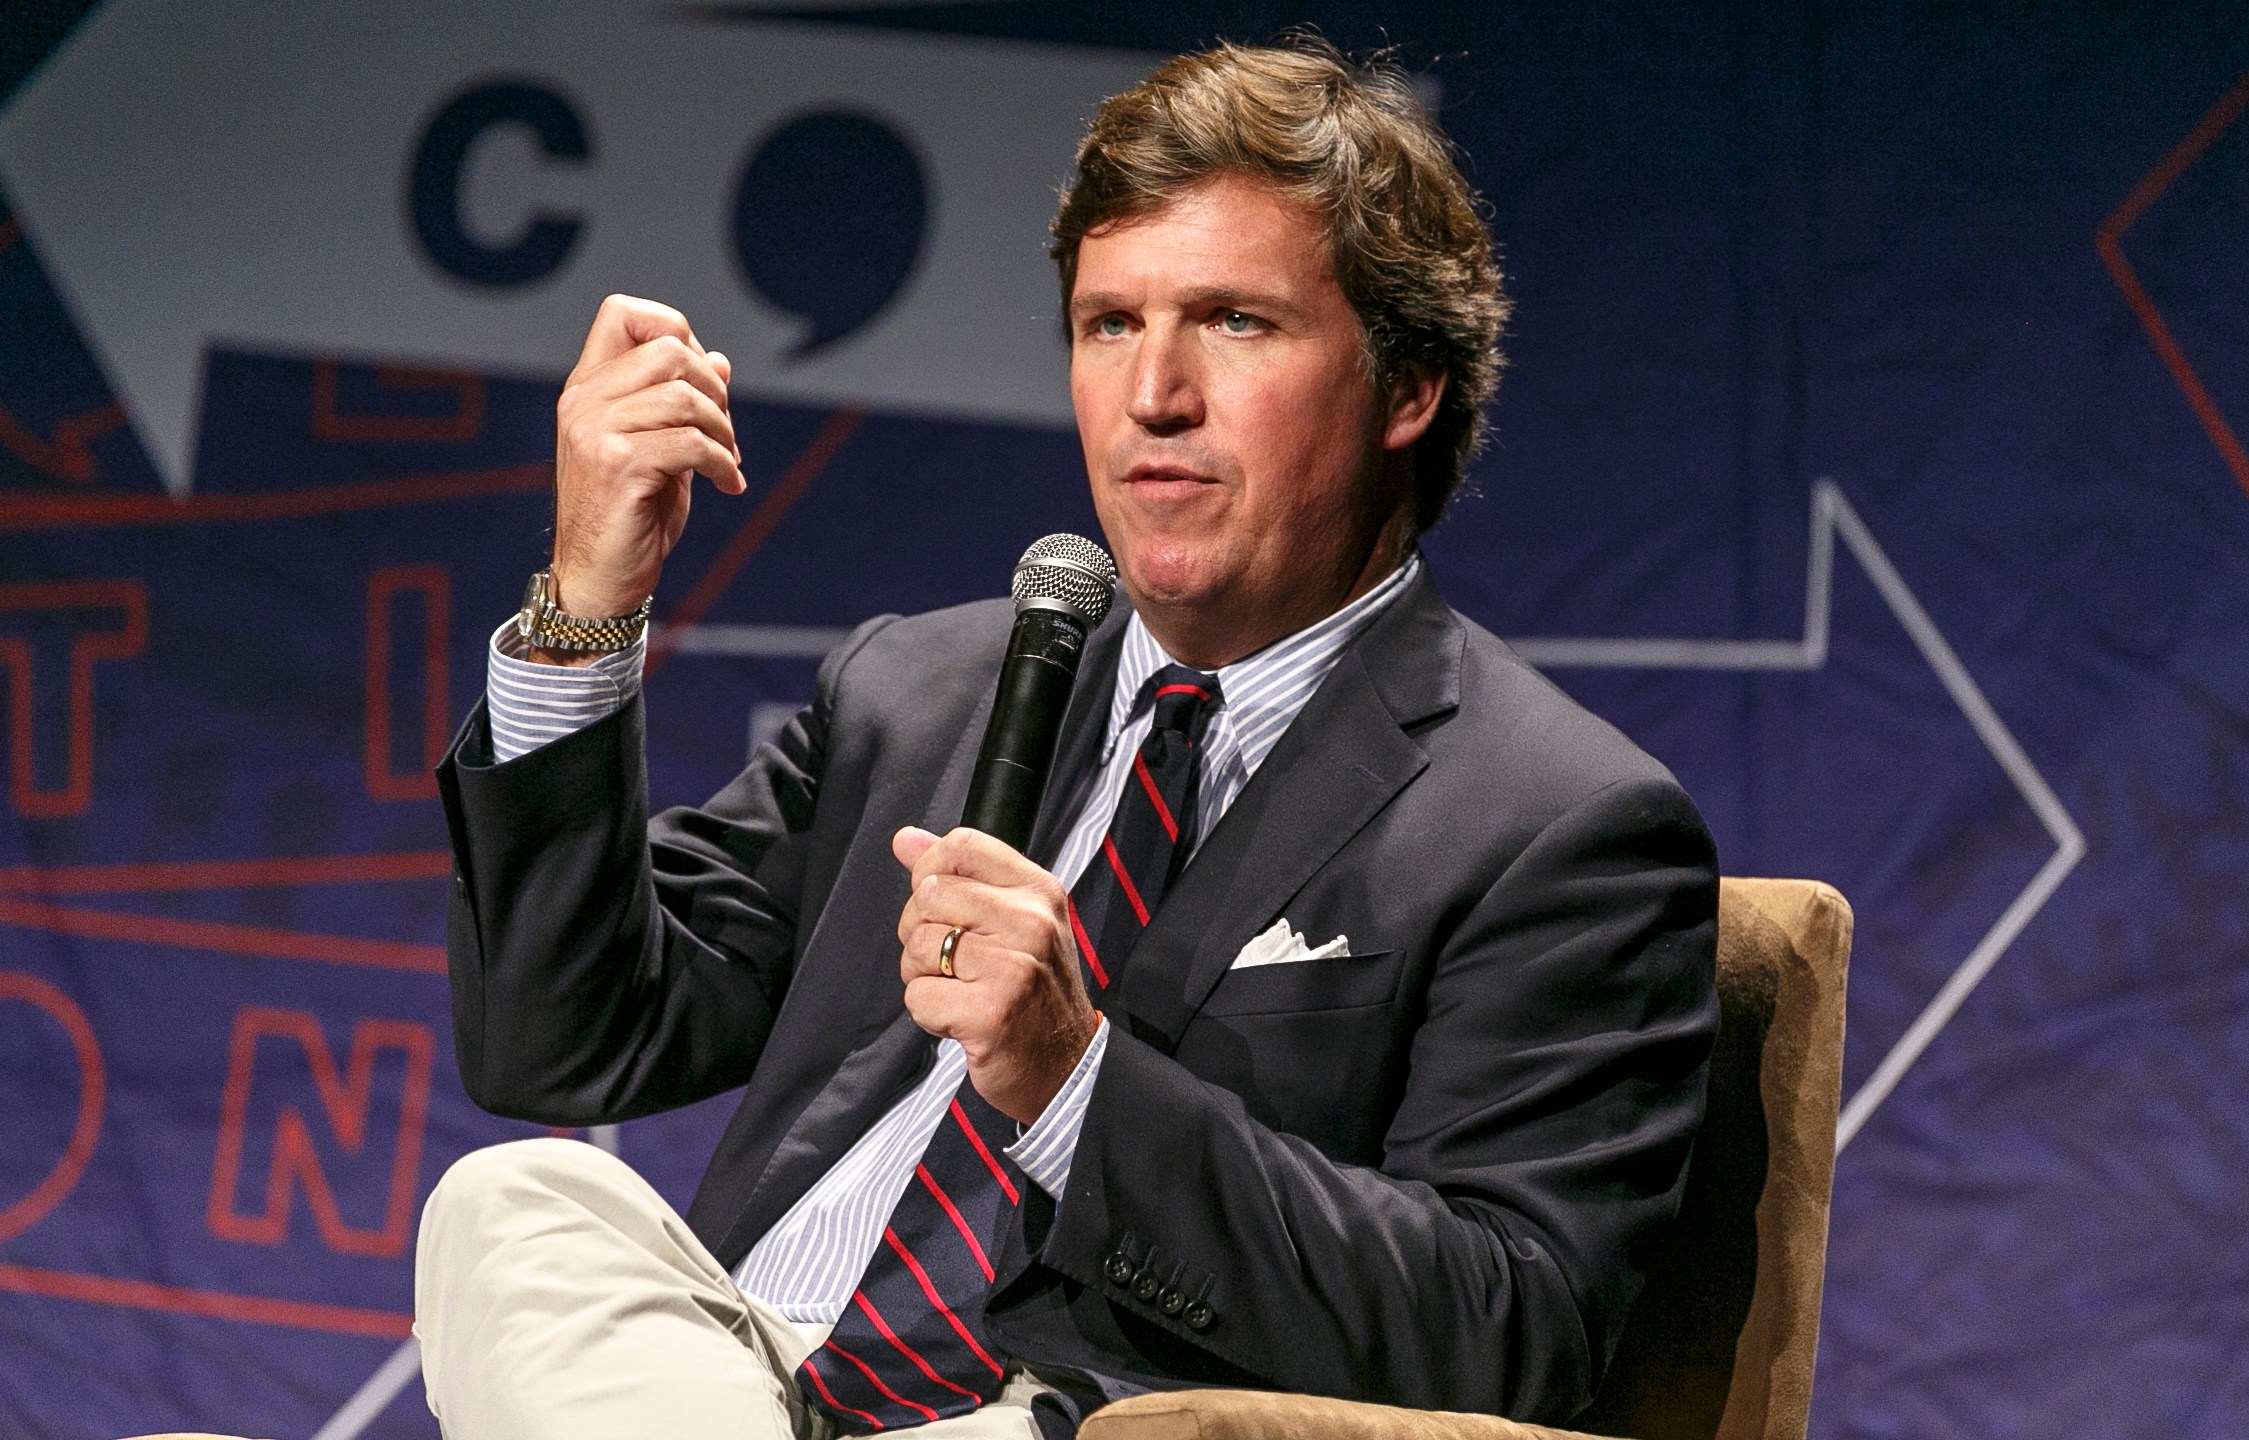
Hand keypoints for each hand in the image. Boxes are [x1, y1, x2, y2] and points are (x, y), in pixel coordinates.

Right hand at [544, 295, 744, 661]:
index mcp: (587, 388)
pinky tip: (729, 485)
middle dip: (715, 389)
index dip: (672, 328)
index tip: (700, 377)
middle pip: (669, 351)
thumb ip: (682, 403)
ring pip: (684, 396)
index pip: (621, 312)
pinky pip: (691, 443)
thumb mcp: (662, 449)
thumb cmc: (631, 516)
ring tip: (729, 463)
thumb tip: (719, 359)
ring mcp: (594, 430)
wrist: (599, 580)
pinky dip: (724, 464)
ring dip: (724, 431)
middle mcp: (583, 401)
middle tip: (726, 434)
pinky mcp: (617, 464)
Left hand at [894, 826, 1100, 1125]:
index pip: (962, 845)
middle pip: (928, 895)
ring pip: (917, 946)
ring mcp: (1013, 968)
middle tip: (952, 961)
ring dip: (922, 976)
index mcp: (1038, 892)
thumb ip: (959, 875)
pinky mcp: (990, 1013)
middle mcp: (1031, 923)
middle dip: (921, 931)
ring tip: (959, 990)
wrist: (1066, 1065)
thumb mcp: (1012, 920)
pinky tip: (960, 1018)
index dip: (931, 870)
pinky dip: (928, 1013)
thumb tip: (905, 839)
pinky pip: (918, 996)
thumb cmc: (1034, 991)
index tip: (940, 903)